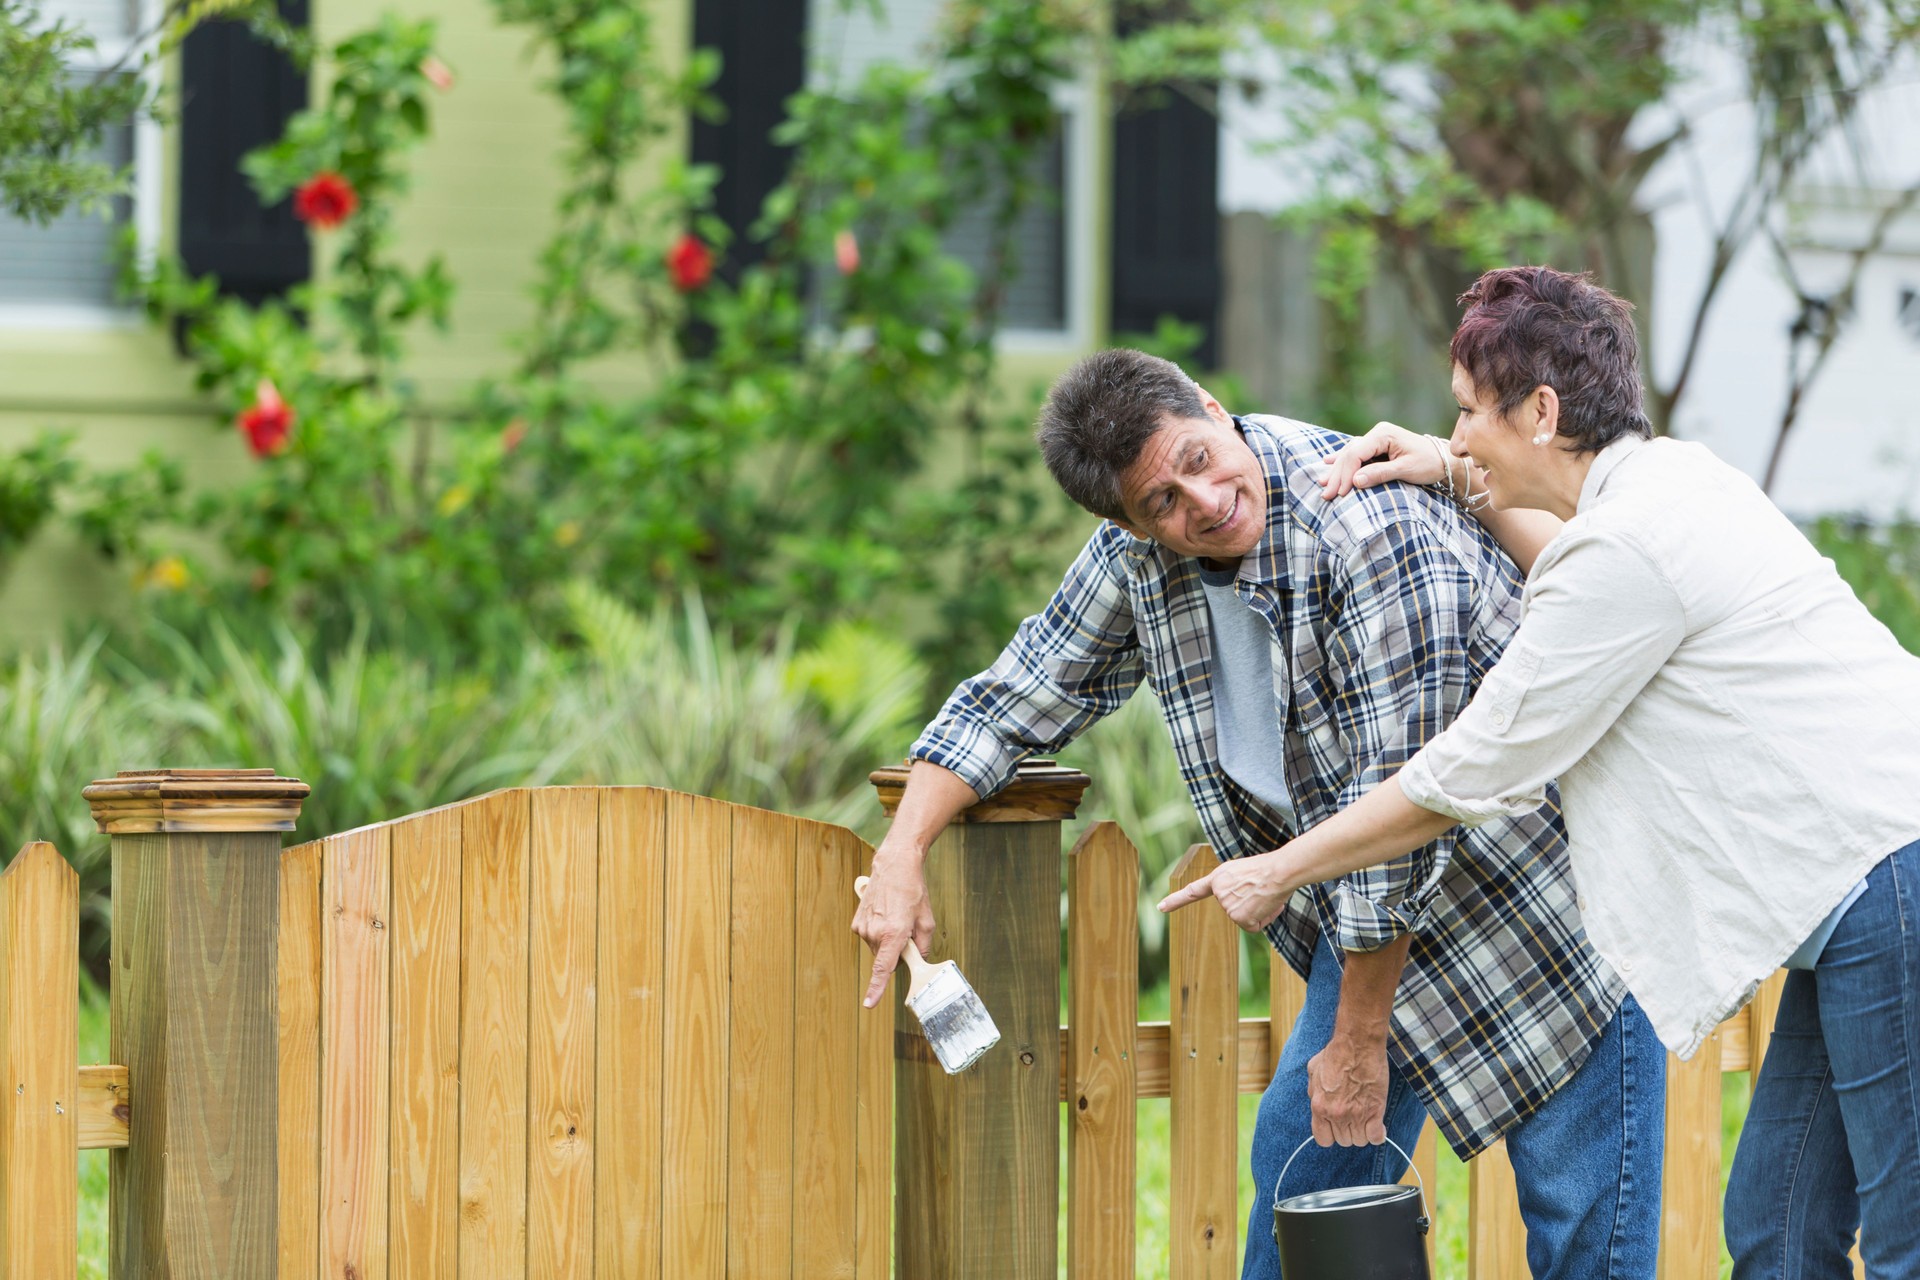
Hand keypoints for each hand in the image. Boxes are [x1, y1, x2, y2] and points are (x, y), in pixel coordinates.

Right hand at [850, 842, 935, 1007]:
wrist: (894, 866)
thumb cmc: (913, 890)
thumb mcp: (927, 920)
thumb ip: (923, 947)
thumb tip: (917, 961)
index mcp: (893, 934)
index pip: (883, 968)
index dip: (877, 988)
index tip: (869, 1004)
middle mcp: (875, 932)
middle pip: (886, 959)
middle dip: (897, 951)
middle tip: (906, 930)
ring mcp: (863, 927)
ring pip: (877, 949)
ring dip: (887, 940)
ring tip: (895, 917)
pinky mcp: (857, 922)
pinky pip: (870, 938)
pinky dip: (878, 932)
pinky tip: (884, 915)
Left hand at [1155, 850, 1293, 931]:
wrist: (1279, 871)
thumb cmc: (1268, 869)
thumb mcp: (1244, 872)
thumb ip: (1235, 887)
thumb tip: (1249, 903)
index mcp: (1218, 878)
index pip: (1193, 891)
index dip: (1176, 900)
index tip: (1160, 907)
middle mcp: (1219, 893)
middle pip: (1234, 909)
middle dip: (1250, 904)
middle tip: (1260, 889)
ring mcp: (1227, 906)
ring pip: (1245, 919)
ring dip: (1259, 911)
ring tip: (1264, 894)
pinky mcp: (1238, 918)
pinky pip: (1253, 927)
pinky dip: (1263, 920)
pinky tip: (1266, 905)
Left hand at [1306, 1030, 1390, 1146]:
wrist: (1357, 1044)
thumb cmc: (1335, 1054)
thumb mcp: (1313, 1071)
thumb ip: (1314, 1091)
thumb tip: (1317, 1102)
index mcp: (1319, 1106)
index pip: (1323, 1139)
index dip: (1330, 1134)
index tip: (1336, 1127)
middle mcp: (1336, 1114)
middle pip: (1343, 1141)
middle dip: (1348, 1131)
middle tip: (1353, 1117)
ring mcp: (1356, 1114)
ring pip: (1360, 1141)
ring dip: (1363, 1132)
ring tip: (1365, 1119)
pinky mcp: (1375, 1111)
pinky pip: (1376, 1137)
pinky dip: (1378, 1134)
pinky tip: (1377, 1126)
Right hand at [1320, 421, 1446, 500]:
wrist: (1443, 459)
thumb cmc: (1429, 463)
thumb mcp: (1406, 469)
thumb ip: (1380, 473)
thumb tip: (1355, 481)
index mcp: (1383, 434)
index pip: (1356, 454)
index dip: (1345, 474)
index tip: (1340, 492)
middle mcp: (1377, 433)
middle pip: (1349, 454)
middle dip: (1337, 475)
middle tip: (1326, 494)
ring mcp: (1376, 439)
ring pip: (1349, 454)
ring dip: (1337, 470)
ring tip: (1323, 484)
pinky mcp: (1377, 446)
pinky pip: (1355, 454)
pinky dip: (1342, 461)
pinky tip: (1328, 462)